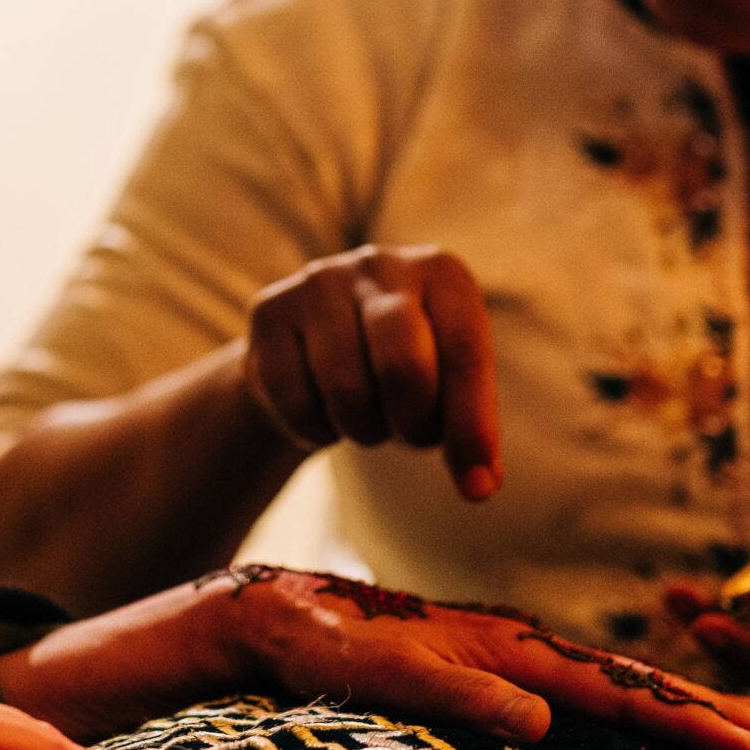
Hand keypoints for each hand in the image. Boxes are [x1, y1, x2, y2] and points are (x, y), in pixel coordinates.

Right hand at [0, 564, 749, 749]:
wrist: (232, 623)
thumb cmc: (329, 663)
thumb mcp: (413, 698)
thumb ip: (472, 708)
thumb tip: (547, 733)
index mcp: (499, 658)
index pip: (612, 686)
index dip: (690, 711)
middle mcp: (485, 647)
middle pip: (608, 678)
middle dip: (698, 712)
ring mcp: (439, 650)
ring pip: (557, 676)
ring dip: (641, 707)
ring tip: (724, 738)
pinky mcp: (380, 657)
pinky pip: (444, 684)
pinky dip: (486, 701)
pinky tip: (533, 724)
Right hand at [243, 245, 501, 500]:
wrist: (314, 349)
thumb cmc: (402, 370)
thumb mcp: (446, 386)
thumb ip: (469, 431)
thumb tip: (480, 485)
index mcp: (441, 272)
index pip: (466, 350)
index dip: (472, 423)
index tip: (477, 485)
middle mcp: (381, 263)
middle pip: (403, 367)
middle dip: (413, 425)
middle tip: (412, 438)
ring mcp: (319, 282)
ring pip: (346, 390)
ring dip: (363, 431)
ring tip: (367, 417)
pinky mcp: (270, 310)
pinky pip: (295, 401)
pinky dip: (315, 430)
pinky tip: (323, 411)